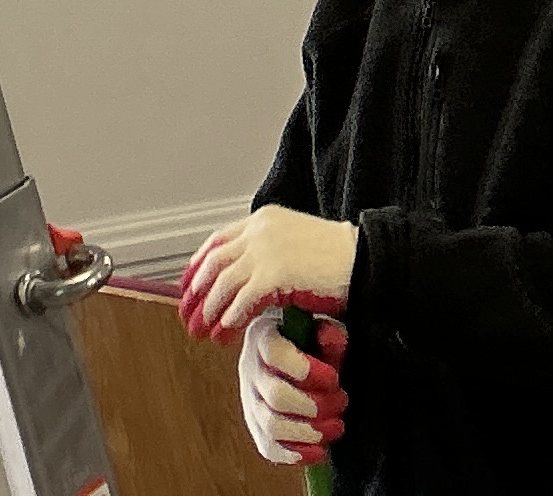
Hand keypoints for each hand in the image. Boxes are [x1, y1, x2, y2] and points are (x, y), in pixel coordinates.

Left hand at [181, 206, 358, 345]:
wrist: (364, 260)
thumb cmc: (336, 260)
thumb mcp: (293, 248)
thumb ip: (267, 257)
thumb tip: (243, 283)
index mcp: (262, 220)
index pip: (218, 241)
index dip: (199, 266)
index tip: (187, 287)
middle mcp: (259, 230)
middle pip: (215, 262)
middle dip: (197, 292)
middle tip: (187, 315)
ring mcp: (266, 250)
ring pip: (224, 282)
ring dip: (210, 310)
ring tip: (202, 332)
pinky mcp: (275, 273)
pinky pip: (244, 299)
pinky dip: (231, 317)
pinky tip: (226, 332)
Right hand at [238, 311, 348, 466]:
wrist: (294, 361)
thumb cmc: (309, 344)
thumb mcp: (321, 331)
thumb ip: (328, 334)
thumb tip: (331, 337)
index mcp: (263, 337)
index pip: (274, 354)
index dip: (306, 370)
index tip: (334, 379)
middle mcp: (251, 369)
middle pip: (275, 395)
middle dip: (314, 406)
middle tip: (340, 402)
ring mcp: (251, 401)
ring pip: (272, 425)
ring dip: (310, 432)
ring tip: (336, 425)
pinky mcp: (256, 428)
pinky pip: (270, 448)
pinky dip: (298, 454)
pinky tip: (320, 449)